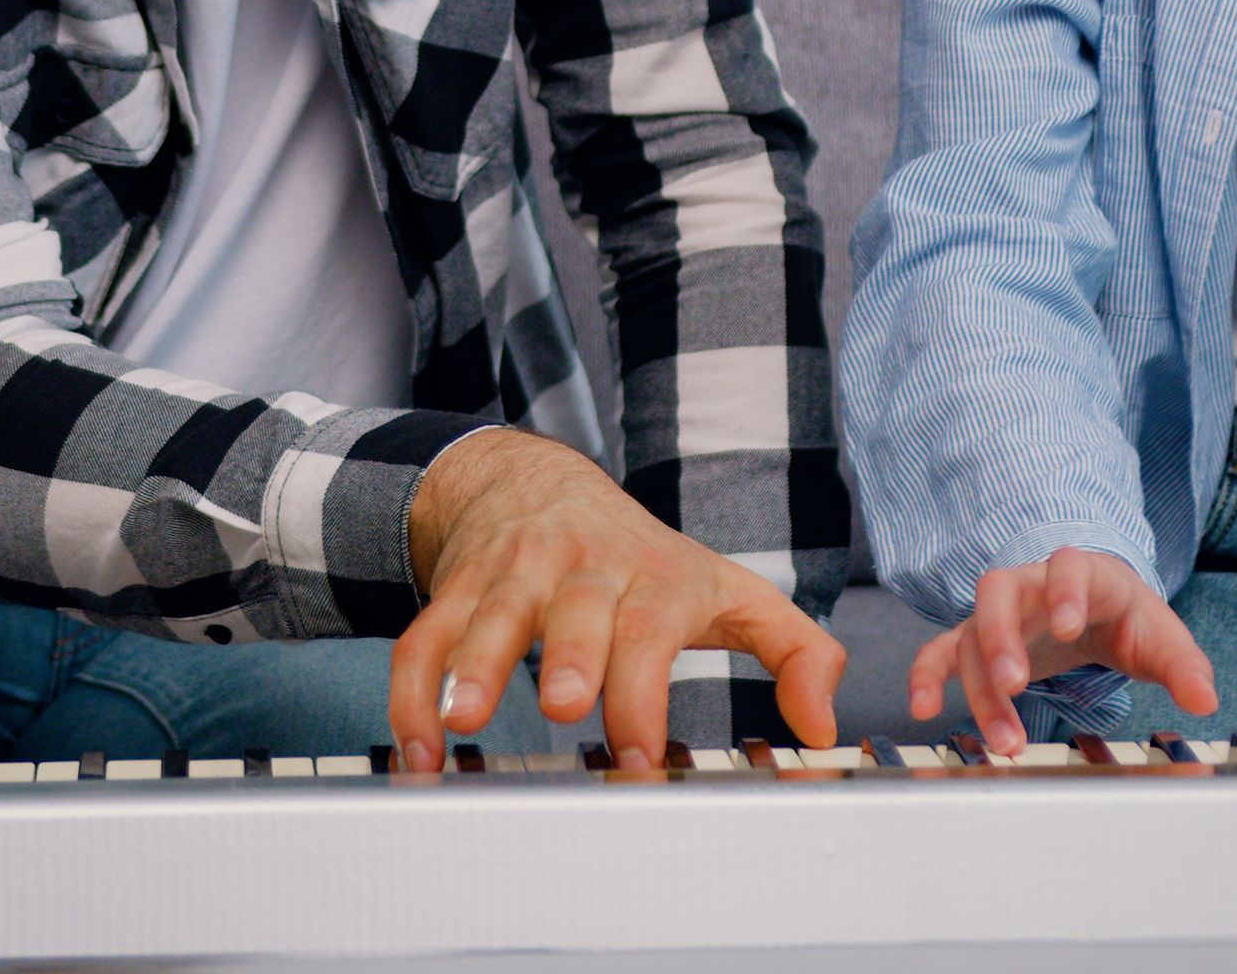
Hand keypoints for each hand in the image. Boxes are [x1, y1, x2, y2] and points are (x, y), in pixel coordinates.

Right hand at [391, 428, 842, 773]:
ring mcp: (513, 574)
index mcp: (653, 576)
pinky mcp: (457, 586)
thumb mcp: (724, 590)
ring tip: (461, 721)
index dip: (645, 690)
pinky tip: (418, 748)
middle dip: (565, 655)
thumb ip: (793, 649)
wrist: (533, 482)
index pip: (651, 628)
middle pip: (574, 609)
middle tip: (562, 704)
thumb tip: (824, 724)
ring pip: (487, 615)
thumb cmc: (642, 559)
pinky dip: (413, 690)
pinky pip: (425, 635)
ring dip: (472, 667)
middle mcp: (580, 568)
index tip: (641, 755)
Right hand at [906, 545, 1216, 755]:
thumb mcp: (1162, 640)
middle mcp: (1030, 585)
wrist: (1098, 610)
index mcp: (1084, 574)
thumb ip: (1184, 667)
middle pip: (1000, 593)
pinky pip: (941, 649)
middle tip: (1014, 684)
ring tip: (1005, 740)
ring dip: (980, 686)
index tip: (1067, 627)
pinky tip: (923, 708)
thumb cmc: (1128, 620)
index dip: (1064, 591)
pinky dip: (927, 674)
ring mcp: (1000, 612)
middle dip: (1002, 638)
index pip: (1068, 567)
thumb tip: (1205, 698)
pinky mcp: (978, 640)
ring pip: (972, 634)